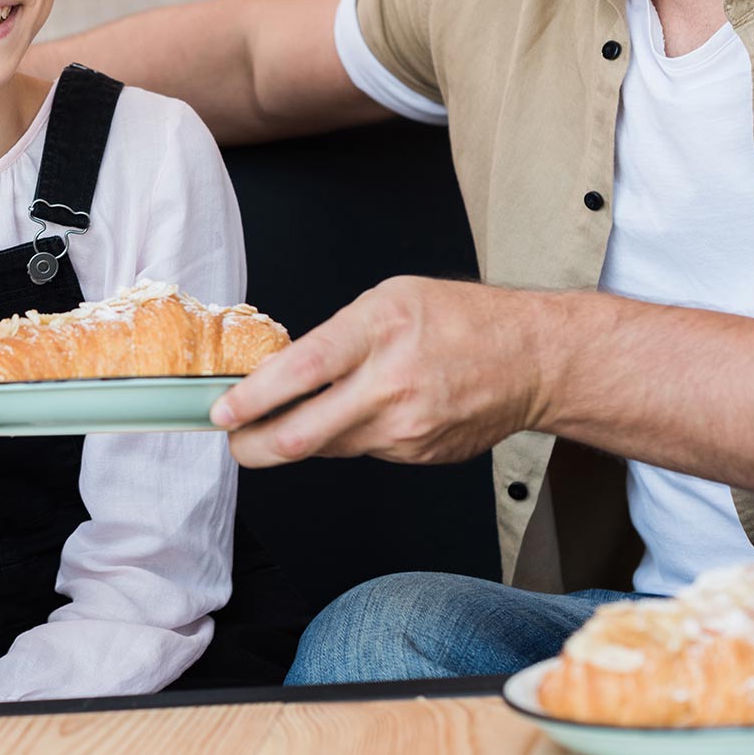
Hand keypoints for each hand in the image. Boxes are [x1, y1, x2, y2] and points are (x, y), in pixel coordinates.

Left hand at [207, 276, 548, 467]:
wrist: (531, 360)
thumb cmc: (459, 320)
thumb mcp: (387, 301)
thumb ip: (333, 337)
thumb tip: (279, 372)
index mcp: (378, 332)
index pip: (301, 373)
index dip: (253, 398)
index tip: (222, 412)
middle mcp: (390, 385)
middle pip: (303, 435)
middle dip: (254, 446)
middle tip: (233, 440)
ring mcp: (406, 427)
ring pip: (326, 448)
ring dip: (296, 441)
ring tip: (283, 423)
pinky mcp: (417, 453)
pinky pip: (361, 450)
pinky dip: (346, 437)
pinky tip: (361, 414)